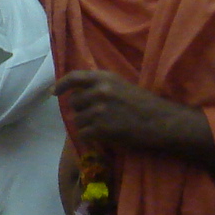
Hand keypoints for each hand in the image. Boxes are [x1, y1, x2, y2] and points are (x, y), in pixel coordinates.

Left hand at [52, 71, 194, 151]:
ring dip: (87, 125)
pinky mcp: (100, 128)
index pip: (74, 77)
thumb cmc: (145, 104)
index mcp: (104, 77)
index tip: (54, 92)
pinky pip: (84, 134)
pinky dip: (90, 137)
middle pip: (74, 103)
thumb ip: (100, 86)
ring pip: (78, 120)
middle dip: (81, 110)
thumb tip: (78, 94)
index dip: (62, 85)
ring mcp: (99, 110)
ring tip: (104, 127)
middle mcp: (99, 91)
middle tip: (95, 117)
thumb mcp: (121, 86)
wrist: (160, 122)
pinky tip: (104, 136)